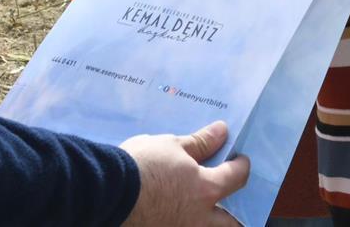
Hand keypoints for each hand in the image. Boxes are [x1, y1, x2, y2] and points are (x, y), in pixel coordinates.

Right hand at [121, 120, 248, 226]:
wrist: (108, 192)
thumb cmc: (141, 165)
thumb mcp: (171, 145)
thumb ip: (200, 142)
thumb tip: (221, 132)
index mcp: (206, 190)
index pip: (236, 178)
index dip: (241, 166)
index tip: (240, 160)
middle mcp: (199, 218)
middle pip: (231, 222)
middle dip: (236, 214)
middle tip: (232, 202)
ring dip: (211, 220)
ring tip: (204, 211)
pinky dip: (183, 222)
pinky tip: (176, 214)